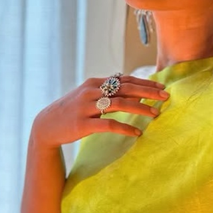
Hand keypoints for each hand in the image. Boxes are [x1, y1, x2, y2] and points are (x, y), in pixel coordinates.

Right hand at [31, 75, 168, 147]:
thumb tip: (133, 89)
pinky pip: (108, 125)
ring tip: (156, 114)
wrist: (46, 126)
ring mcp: (86, 107)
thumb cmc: (72, 110)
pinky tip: (137, 133)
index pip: (125, 79)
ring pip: (119, 104)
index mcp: (95, 83)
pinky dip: (125, 128)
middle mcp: (91, 91)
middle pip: (125, 88)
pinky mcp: (83, 124)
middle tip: (166, 96)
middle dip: (148, 92)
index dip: (144, 82)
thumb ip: (108, 91)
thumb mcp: (88, 95)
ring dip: (141, 108)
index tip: (161, 87)